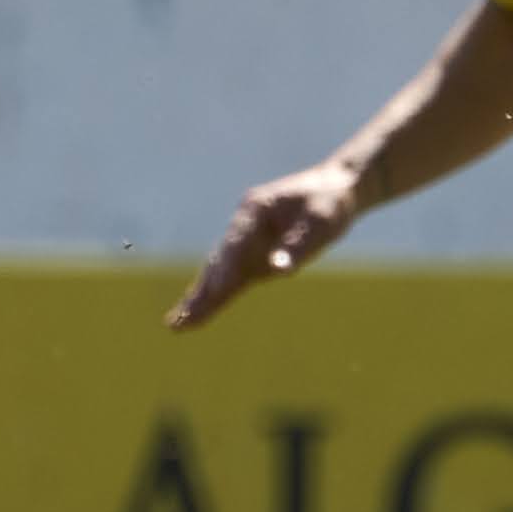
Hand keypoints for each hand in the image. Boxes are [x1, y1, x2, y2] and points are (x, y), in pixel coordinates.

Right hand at [169, 162, 359, 329]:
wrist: (334, 188)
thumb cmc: (330, 202)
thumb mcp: (323, 220)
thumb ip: (300, 244)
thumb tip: (278, 270)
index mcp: (256, 209)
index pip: (237, 243)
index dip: (226, 268)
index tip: (215, 290)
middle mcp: (244, 226)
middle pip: (219, 261)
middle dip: (202, 290)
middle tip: (182, 317)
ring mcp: (246, 242)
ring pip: (218, 272)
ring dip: (200, 297)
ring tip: (178, 323)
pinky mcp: (254, 258)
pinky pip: (230, 280)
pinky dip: (213, 297)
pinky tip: (194, 314)